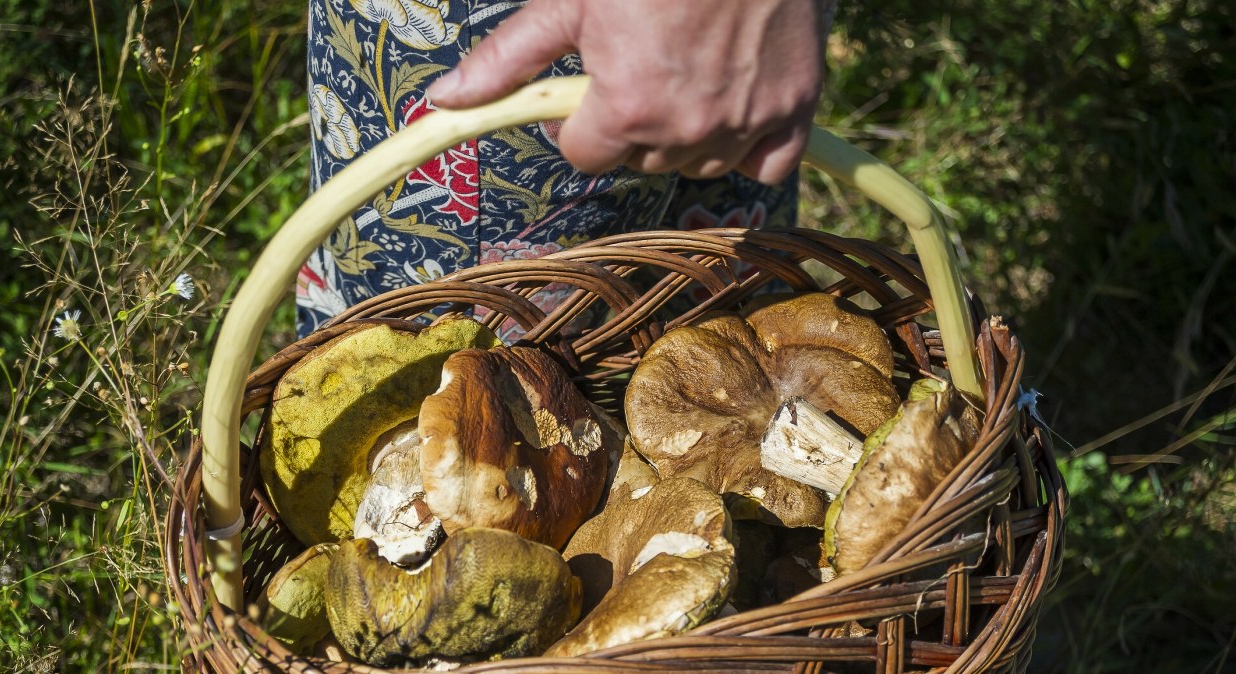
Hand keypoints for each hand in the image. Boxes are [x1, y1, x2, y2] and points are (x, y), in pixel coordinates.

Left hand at [426, 0, 825, 184]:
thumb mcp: (570, 2)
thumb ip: (508, 59)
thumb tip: (446, 100)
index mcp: (629, 108)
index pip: (584, 155)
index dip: (577, 123)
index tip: (587, 92)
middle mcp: (688, 129)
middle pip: (640, 161)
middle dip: (629, 126)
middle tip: (638, 67)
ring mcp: (746, 123)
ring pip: (698, 165)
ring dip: (683, 137)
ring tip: (683, 77)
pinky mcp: (794, 109)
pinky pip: (765, 165)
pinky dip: (747, 148)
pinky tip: (731, 109)